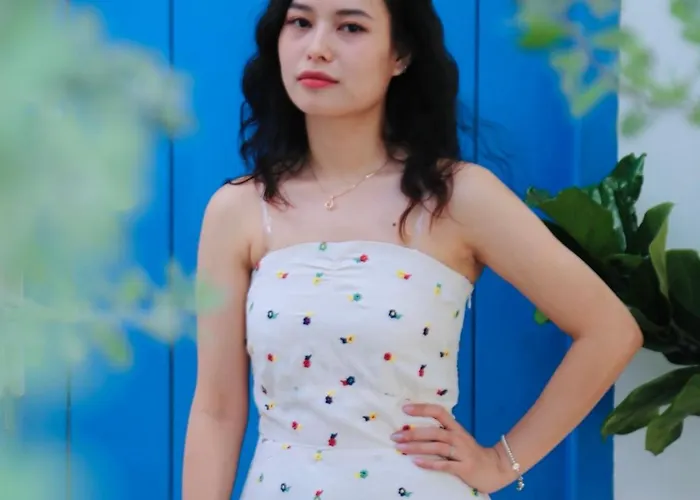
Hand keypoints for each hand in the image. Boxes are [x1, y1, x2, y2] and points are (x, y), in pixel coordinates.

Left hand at [390, 403, 512, 494]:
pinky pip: (444, 465)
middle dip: (412, 434)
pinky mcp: (464, 468)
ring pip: (436, 447)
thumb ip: (441, 432)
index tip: (405, 408)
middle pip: (433, 432)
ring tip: (401, 449)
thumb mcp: (458, 438)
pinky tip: (417, 463)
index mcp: (455, 427)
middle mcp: (458, 437)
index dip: (422, 409)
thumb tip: (414, 429)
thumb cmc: (471, 452)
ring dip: (417, 448)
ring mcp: (461, 452)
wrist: (496, 468)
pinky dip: (430, 464)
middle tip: (395, 437)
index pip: (438, 412)